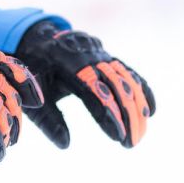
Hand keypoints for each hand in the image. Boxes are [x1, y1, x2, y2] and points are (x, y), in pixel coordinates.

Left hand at [15, 21, 155, 148]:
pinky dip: (142, 89)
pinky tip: (151, 110)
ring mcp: (100, 53)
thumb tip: (65, 145)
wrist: (38, 37)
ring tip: (140, 134)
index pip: (92, 91)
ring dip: (137, 106)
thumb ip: (47, 118)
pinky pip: (128, 72)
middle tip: (132, 144)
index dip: (107, 114)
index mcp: (65, 61)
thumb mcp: (32, 91)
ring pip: (125, 79)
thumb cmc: (34, 68)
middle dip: (126, 116)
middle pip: (114, 86)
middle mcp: (87, 54)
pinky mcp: (107, 55)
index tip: (119, 137)